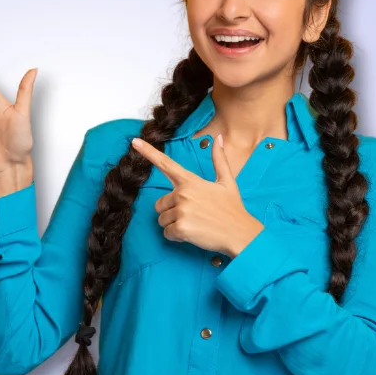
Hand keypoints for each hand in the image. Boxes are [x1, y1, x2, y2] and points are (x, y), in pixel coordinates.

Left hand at [130, 134, 264, 257]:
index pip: (166, 164)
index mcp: (191, 181)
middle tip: (193, 215)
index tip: (134, 142)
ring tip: (195, 224)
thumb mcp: (227, 182)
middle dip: (171, 211)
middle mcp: (183, 193)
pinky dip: (176, 236)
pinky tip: (193, 234)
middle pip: (159, 204)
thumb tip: (219, 138)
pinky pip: (167, 233)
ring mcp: (181, 210)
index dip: (148, 152)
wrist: (241, 234)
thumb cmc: (233, 209)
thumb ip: (219, 160)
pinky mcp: (181, 227)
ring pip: (162, 220)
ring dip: (174, 224)